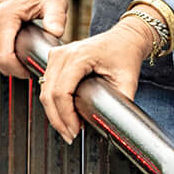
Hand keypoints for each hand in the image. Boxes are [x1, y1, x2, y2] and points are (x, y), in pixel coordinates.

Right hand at [38, 16, 161, 144]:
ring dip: (54, 113)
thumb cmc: (126, 54)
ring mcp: (57, 54)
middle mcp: (64, 53)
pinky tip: (64, 115)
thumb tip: (114, 125)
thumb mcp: (128, 80)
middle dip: (58, 119)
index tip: (75, 130)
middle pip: (49, 93)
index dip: (65, 115)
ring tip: (68, 129)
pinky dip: (53, 102)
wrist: (125, 38)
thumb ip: (121, 102)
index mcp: (80, 56)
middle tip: (70, 136)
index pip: (61, 91)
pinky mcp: (56, 59)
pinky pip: (47, 84)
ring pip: (44, 90)